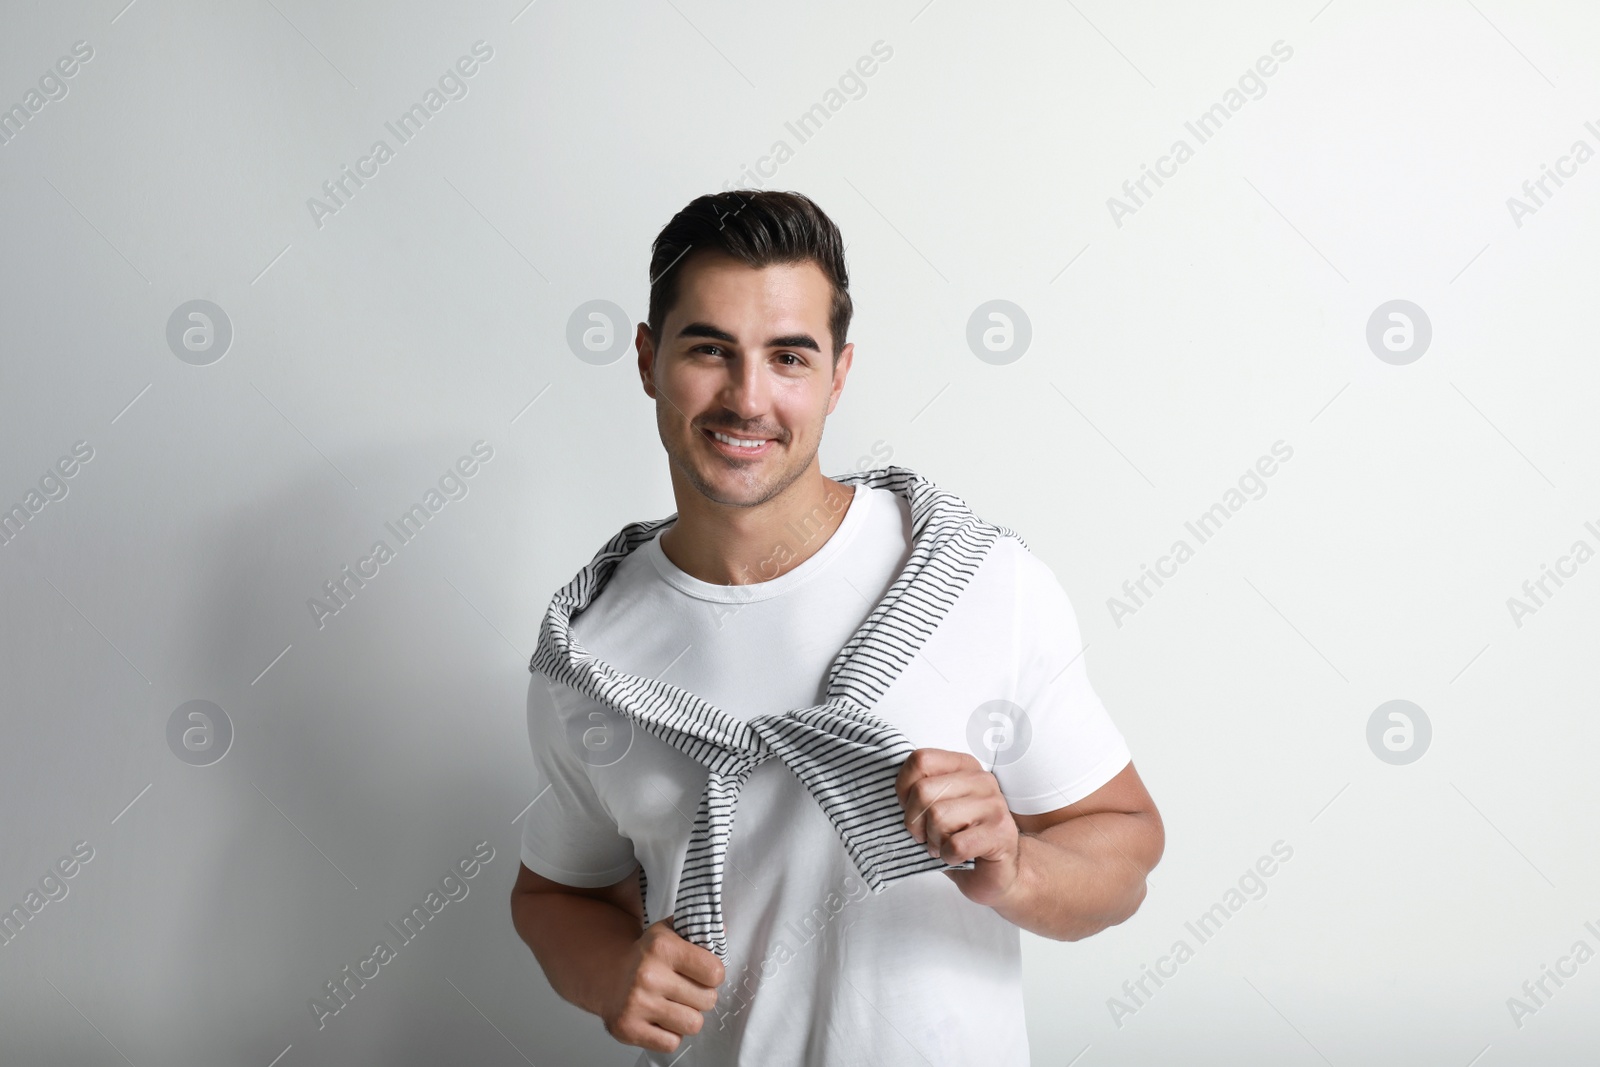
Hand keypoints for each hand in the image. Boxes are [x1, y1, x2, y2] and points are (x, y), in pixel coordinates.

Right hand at [598, 915, 725, 1053]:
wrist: (607, 976)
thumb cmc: (646, 957)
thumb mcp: (668, 933)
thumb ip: (697, 929)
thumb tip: (721, 931)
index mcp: (662, 947)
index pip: (714, 972)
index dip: (713, 974)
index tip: (703, 973)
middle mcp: (648, 975)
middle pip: (708, 1000)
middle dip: (702, 997)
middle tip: (686, 990)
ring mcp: (637, 1004)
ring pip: (693, 1024)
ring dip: (688, 1017)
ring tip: (676, 1005)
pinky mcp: (628, 1028)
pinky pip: (672, 1043)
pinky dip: (671, 1034)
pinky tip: (661, 1019)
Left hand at [895, 747, 1022, 907]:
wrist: (997, 872)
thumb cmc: (961, 839)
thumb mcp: (935, 807)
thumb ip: (918, 792)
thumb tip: (887, 792)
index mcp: (963, 766)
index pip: (920, 760)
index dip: (904, 788)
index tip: (909, 808)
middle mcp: (981, 780)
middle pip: (923, 791)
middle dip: (915, 822)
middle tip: (925, 835)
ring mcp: (994, 805)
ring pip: (938, 817)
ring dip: (934, 840)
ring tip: (944, 844)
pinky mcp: (1001, 833)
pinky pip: (956, 844)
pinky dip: (948, 856)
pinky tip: (957, 856)